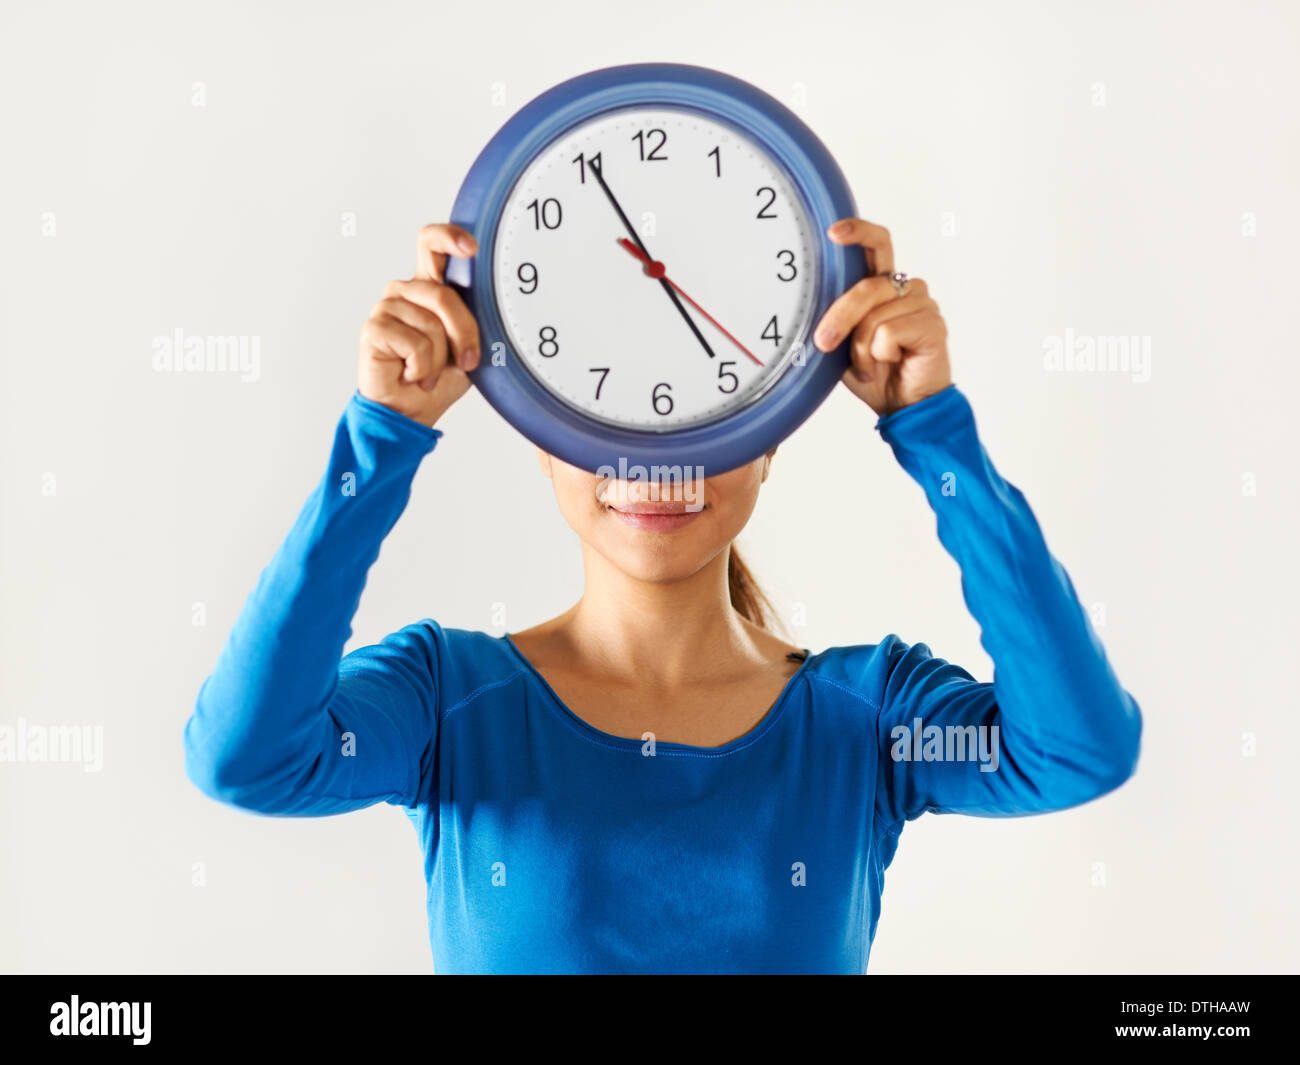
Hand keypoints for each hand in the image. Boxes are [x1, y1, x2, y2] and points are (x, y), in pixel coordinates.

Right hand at [357, 223, 481, 427]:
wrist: (411, 412)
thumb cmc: (439, 378)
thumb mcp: (468, 347)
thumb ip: (474, 320)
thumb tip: (497, 307)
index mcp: (428, 287)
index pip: (431, 244)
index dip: (449, 237)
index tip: (471, 247)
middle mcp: (405, 291)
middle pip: (443, 296)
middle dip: (464, 333)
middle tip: (466, 361)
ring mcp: (387, 307)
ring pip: (431, 325)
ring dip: (439, 359)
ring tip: (427, 372)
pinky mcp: (374, 328)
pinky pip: (414, 343)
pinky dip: (422, 368)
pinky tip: (411, 375)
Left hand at [811, 218, 950, 416]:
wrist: (903, 407)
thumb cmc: (875, 374)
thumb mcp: (844, 343)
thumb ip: (837, 317)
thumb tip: (809, 304)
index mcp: (885, 285)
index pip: (877, 245)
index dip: (858, 232)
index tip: (833, 234)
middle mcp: (906, 288)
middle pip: (865, 287)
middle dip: (840, 318)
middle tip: (825, 343)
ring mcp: (922, 304)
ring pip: (874, 317)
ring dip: (862, 350)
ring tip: (873, 365)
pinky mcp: (933, 325)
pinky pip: (889, 334)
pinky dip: (880, 356)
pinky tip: (893, 363)